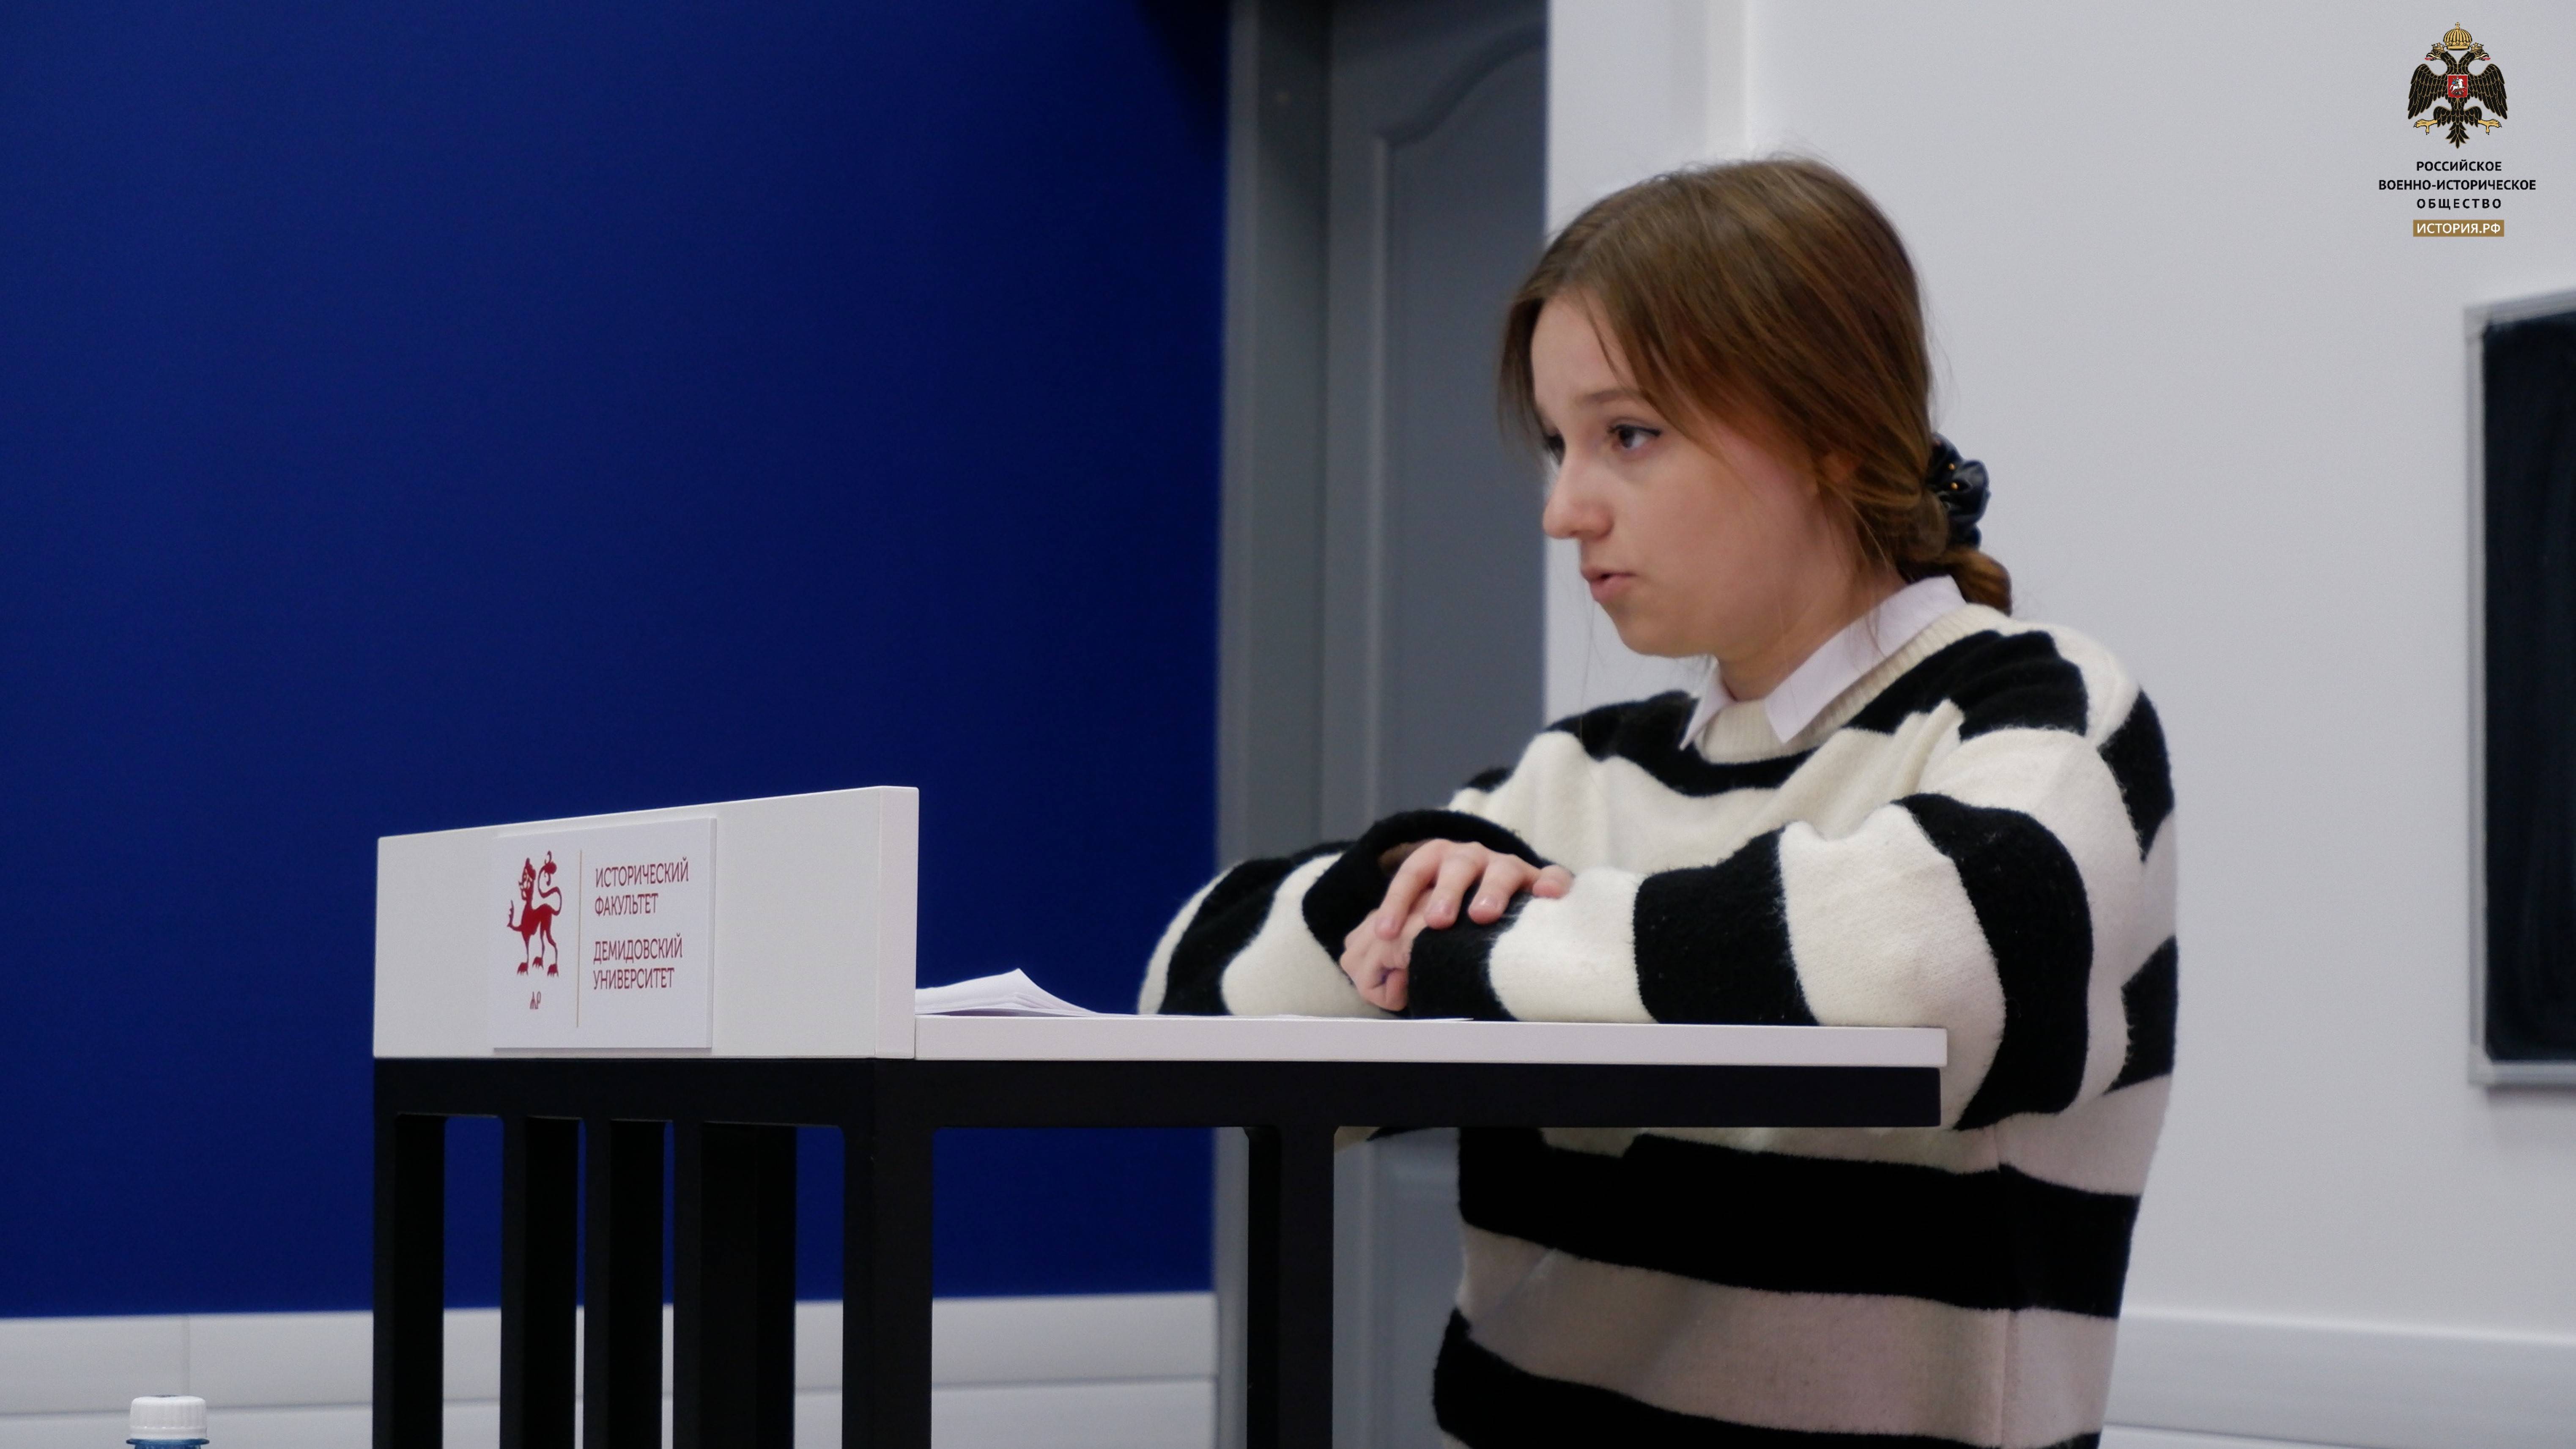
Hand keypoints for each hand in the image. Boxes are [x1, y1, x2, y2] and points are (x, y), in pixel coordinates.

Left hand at [1337, 840, 1571, 1011]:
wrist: (1493, 889)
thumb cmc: (1448, 910)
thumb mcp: (1418, 912)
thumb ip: (1392, 930)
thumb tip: (1357, 958)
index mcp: (1435, 862)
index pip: (1411, 874)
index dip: (1395, 901)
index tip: (1384, 933)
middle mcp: (1470, 858)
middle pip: (1455, 867)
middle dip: (1444, 893)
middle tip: (1436, 921)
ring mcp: (1506, 866)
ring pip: (1500, 870)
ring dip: (1490, 891)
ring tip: (1483, 916)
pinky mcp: (1539, 878)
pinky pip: (1549, 876)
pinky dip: (1551, 883)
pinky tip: (1549, 896)